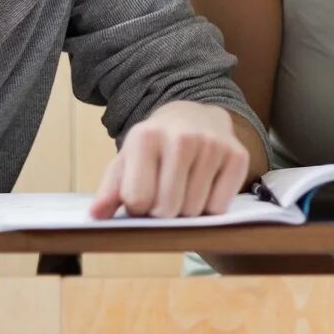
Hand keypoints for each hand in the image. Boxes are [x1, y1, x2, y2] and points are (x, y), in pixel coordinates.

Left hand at [90, 101, 249, 219]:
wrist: (194, 117)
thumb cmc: (155, 147)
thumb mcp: (127, 161)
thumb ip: (110, 190)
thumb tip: (96, 216)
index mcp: (146, 137)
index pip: (138, 199)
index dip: (138, 207)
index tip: (142, 196)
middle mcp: (182, 138)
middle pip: (168, 209)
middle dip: (163, 211)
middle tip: (164, 196)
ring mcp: (213, 145)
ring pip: (194, 210)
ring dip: (187, 210)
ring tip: (184, 190)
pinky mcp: (238, 155)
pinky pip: (220, 206)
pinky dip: (210, 206)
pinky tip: (205, 187)